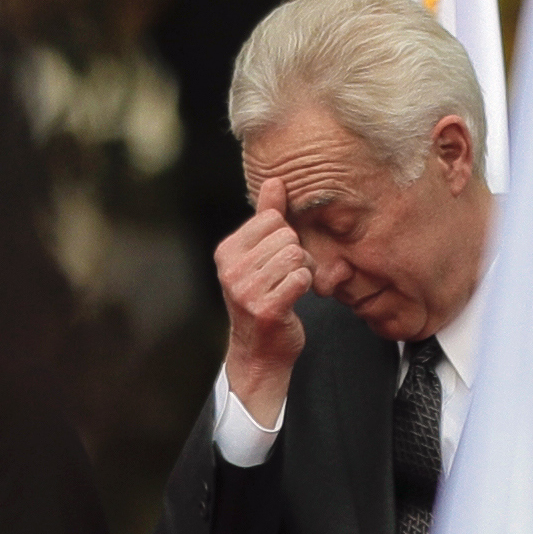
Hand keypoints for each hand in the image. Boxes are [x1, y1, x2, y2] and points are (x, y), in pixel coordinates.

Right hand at [216, 177, 312, 426]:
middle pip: (287, 236)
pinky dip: (305, 286)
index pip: (272, 219)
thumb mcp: (259, 255)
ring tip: (290, 287)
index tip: (278, 259)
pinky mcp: (266, 309)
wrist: (259, 353)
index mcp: (227, 252)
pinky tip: (293, 298)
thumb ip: (267, 217)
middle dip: (297, 254)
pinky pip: (301, 278)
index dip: (285, 237)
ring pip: (296, 255)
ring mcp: (246, 290)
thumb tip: (275, 180)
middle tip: (287, 276)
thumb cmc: (262, 300)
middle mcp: (231, 270)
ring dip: (303, 271)